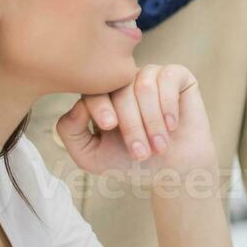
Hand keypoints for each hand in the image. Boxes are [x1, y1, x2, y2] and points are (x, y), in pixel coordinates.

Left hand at [55, 64, 216, 175]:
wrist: (173, 170)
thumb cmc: (132, 162)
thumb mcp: (90, 156)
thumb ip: (70, 132)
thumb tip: (78, 104)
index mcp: (102, 95)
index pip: (93, 89)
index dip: (100, 106)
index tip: (109, 126)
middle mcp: (125, 81)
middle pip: (120, 90)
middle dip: (130, 124)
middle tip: (141, 153)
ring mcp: (151, 75)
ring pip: (144, 86)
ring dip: (152, 121)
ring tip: (159, 146)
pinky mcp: (177, 75)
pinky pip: (168, 79)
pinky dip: (168, 105)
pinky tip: (172, 125)